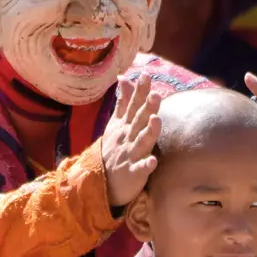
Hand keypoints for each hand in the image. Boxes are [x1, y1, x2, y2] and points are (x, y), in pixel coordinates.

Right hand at [102, 74, 161, 206]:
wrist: (100, 181)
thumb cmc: (113, 149)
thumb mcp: (115, 123)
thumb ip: (123, 101)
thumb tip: (125, 77)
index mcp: (125, 125)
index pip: (133, 105)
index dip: (140, 91)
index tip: (146, 76)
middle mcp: (128, 137)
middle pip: (139, 120)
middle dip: (147, 107)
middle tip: (156, 94)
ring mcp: (130, 155)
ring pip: (141, 142)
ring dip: (149, 131)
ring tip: (157, 120)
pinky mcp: (133, 173)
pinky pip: (140, 169)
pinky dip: (146, 165)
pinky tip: (153, 161)